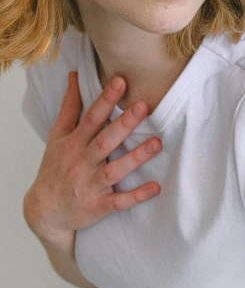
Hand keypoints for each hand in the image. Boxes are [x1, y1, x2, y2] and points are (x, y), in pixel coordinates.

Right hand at [24, 71, 160, 248]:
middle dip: (123, 124)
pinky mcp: (98, 206)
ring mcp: (90, 185)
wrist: (44, 211)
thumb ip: (69, 107)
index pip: (91, 118)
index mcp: (74, 143)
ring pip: (114, 171)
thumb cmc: (55, 168)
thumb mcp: (57, 136)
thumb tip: (74, 76)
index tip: (121, 81)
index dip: (105, 100)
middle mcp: (82, 162)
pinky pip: (119, 201)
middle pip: (104, 141)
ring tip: (157, 143)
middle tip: (143, 107)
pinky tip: (155, 187)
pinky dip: (136, 196)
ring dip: (135, 158)